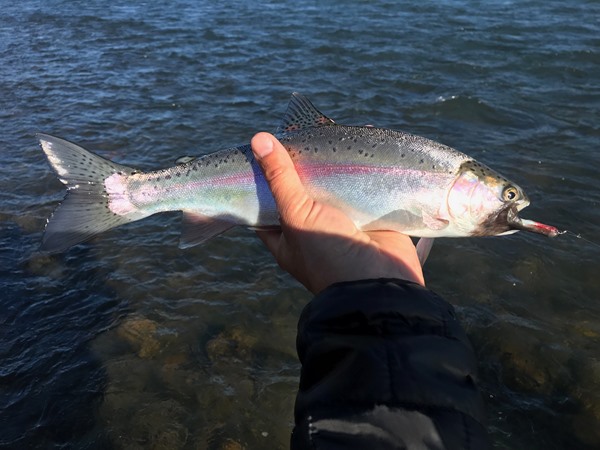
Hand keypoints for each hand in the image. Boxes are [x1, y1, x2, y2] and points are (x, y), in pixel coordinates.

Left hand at [251, 132, 424, 293]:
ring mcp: (342, 224)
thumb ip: (280, 179)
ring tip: (329, 132)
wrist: (379, 281)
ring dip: (333, 166)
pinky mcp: (370, 217)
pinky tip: (360, 143)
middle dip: (303, 169)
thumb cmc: (327, 253)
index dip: (263, 182)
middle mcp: (313, 231)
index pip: (266, 208)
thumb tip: (259, 139)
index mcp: (288, 238)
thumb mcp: (296, 214)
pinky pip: (363, 189)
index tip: (262, 154)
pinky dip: (362, 170)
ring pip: (333, 189)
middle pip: (303, 194)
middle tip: (300, 136)